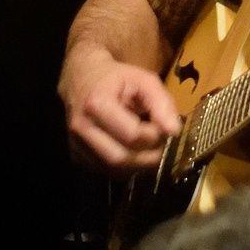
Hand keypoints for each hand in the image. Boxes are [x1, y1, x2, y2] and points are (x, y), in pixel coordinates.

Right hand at [64, 60, 181, 172]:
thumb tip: (174, 131)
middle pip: (120, 158)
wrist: (81, 79)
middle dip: (148, 156)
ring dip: (139, 164)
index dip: (155, 135)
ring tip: (150, 148)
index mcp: (96, 104)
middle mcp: (81, 129)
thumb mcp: (144, 80)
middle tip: (162, 144)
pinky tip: (134, 152)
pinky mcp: (77, 157)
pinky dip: (126, 167)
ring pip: (113, 170)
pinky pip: (106, 172)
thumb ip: (161, 103)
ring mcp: (76, 146)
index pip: (132, 135)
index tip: (165, 127)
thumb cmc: (117, 78)